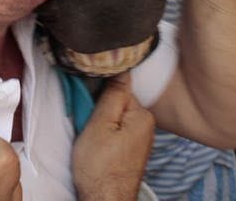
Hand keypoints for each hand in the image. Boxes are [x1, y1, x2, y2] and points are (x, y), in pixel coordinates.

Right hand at [73, 73, 154, 200]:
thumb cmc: (100, 167)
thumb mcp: (100, 124)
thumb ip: (111, 95)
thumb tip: (121, 68)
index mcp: (143, 115)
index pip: (119, 89)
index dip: (99, 94)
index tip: (89, 106)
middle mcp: (147, 126)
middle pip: (118, 103)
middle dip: (101, 109)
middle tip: (88, 124)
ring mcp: (140, 140)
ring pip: (117, 118)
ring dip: (102, 123)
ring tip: (93, 138)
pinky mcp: (132, 151)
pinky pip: (117, 132)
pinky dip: (106, 135)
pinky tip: (98, 147)